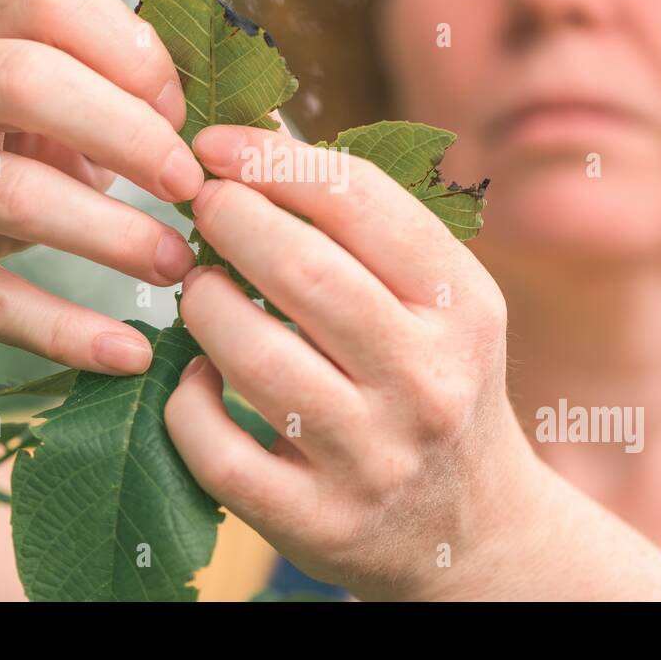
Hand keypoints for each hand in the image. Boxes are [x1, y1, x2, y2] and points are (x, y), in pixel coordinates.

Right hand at [0, 0, 203, 373]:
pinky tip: (126, 353)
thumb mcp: (65, 113)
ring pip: (11, 193)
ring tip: (177, 266)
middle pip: (26, 81)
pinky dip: (64, 330)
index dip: (135, 54)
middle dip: (127, 134)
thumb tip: (260, 124)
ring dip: (112, 236)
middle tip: (192, 188)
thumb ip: (136, 100)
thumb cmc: (13, 165)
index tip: (186, 115)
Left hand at [165, 124, 542, 599]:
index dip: (273, 159)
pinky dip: (186, 401)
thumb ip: (364, 222)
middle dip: (229, 218)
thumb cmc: (436, 382)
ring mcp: (372, 459)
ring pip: (251, 357)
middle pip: (302, 271)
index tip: (216, 143)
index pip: (360, 202)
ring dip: (203, 303)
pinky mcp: (318, 522)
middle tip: (201, 203)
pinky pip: (216, 449)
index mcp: (461, 308)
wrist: (474, 529)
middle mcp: (426, 382)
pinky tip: (197, 377)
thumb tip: (259, 131)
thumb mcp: (439, 301)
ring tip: (200, 287)